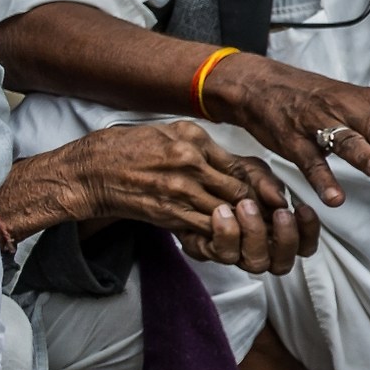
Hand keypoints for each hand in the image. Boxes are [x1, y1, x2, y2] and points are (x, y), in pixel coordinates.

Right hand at [0, 121, 320, 273]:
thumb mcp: (170, 131)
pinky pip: (203, 228)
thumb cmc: (128, 147)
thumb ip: (204, 144)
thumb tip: (235, 160)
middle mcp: (190, 166)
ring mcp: (178, 192)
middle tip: (282, 220)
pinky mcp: (167, 214)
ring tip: (264, 233)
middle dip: (264, 208)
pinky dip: (221, 235)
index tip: (281, 197)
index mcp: (194, 143)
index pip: (244, 167)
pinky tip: (232, 238)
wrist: (88, 171)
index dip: (267, 185)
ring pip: (227, 212)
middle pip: (241, 191)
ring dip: (247, 225)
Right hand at [207, 52, 369, 207]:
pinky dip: (322, 179)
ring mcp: (319, 123)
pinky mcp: (293, 138)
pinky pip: (310, 161)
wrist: (264, 86)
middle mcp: (349, 109)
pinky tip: (335, 198)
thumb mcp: (357, 116)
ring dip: (366, 155)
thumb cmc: (319, 103)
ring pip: (347, 140)